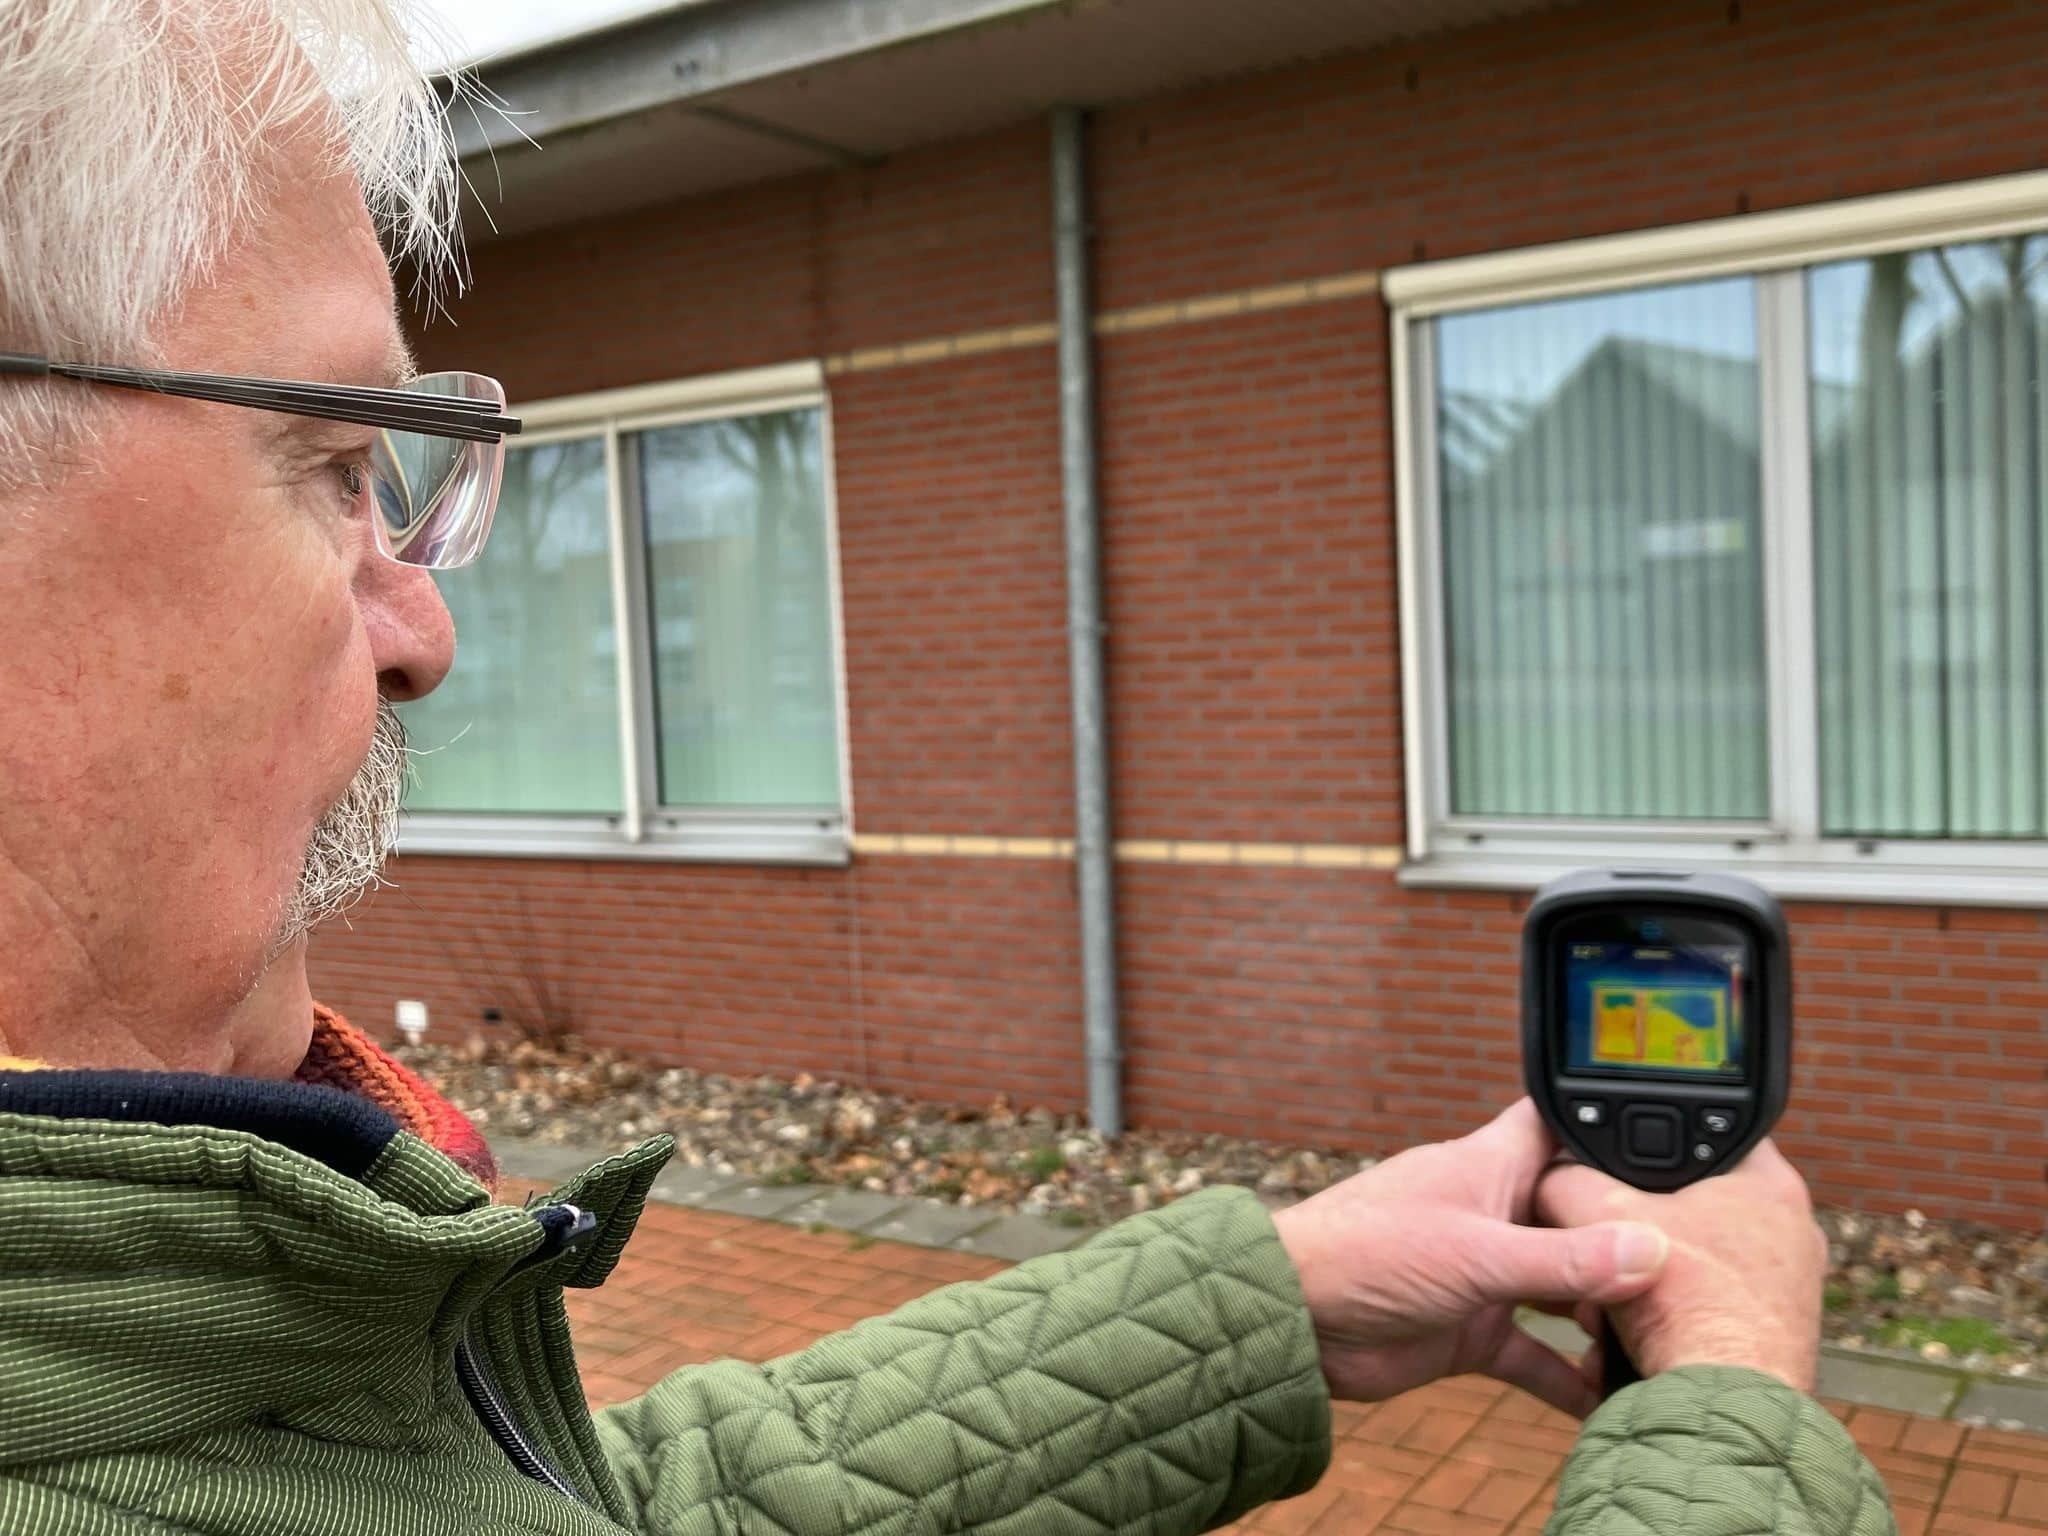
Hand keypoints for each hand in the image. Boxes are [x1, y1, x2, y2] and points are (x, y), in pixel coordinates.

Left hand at [1272, 1100, 1669, 1416]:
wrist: (1293, 1320)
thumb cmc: (1364, 1253)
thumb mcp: (1477, 1254)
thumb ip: (1565, 1260)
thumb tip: (1653, 1251)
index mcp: (1489, 1165)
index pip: (1558, 1128)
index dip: (1608, 1129)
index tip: (1673, 1144)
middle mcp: (1493, 1212)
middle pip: (1577, 1215)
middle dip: (1628, 1239)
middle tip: (1694, 1270)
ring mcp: (1483, 1273)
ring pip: (1563, 1289)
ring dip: (1604, 1313)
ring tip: (1668, 1336)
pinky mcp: (1469, 1330)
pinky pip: (1534, 1354)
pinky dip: (1568, 1377)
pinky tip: (1612, 1399)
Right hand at [1535, 1138, 1824, 1392]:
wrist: (1723, 1408)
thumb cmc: (1686, 1304)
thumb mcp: (1594, 1214)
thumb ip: (1562, 1179)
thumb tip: (1543, 1178)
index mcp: (1767, 1180)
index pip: (1698, 1128)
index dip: (1644, 1140)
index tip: (1609, 1165)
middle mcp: (1791, 1228)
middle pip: (1686, 1205)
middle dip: (1631, 1231)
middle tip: (1601, 1248)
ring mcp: (1789, 1285)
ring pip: (1690, 1261)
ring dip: (1640, 1280)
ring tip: (1611, 1307)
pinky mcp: (1774, 1332)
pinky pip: (1706, 1306)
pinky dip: (1667, 1316)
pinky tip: (1634, 1338)